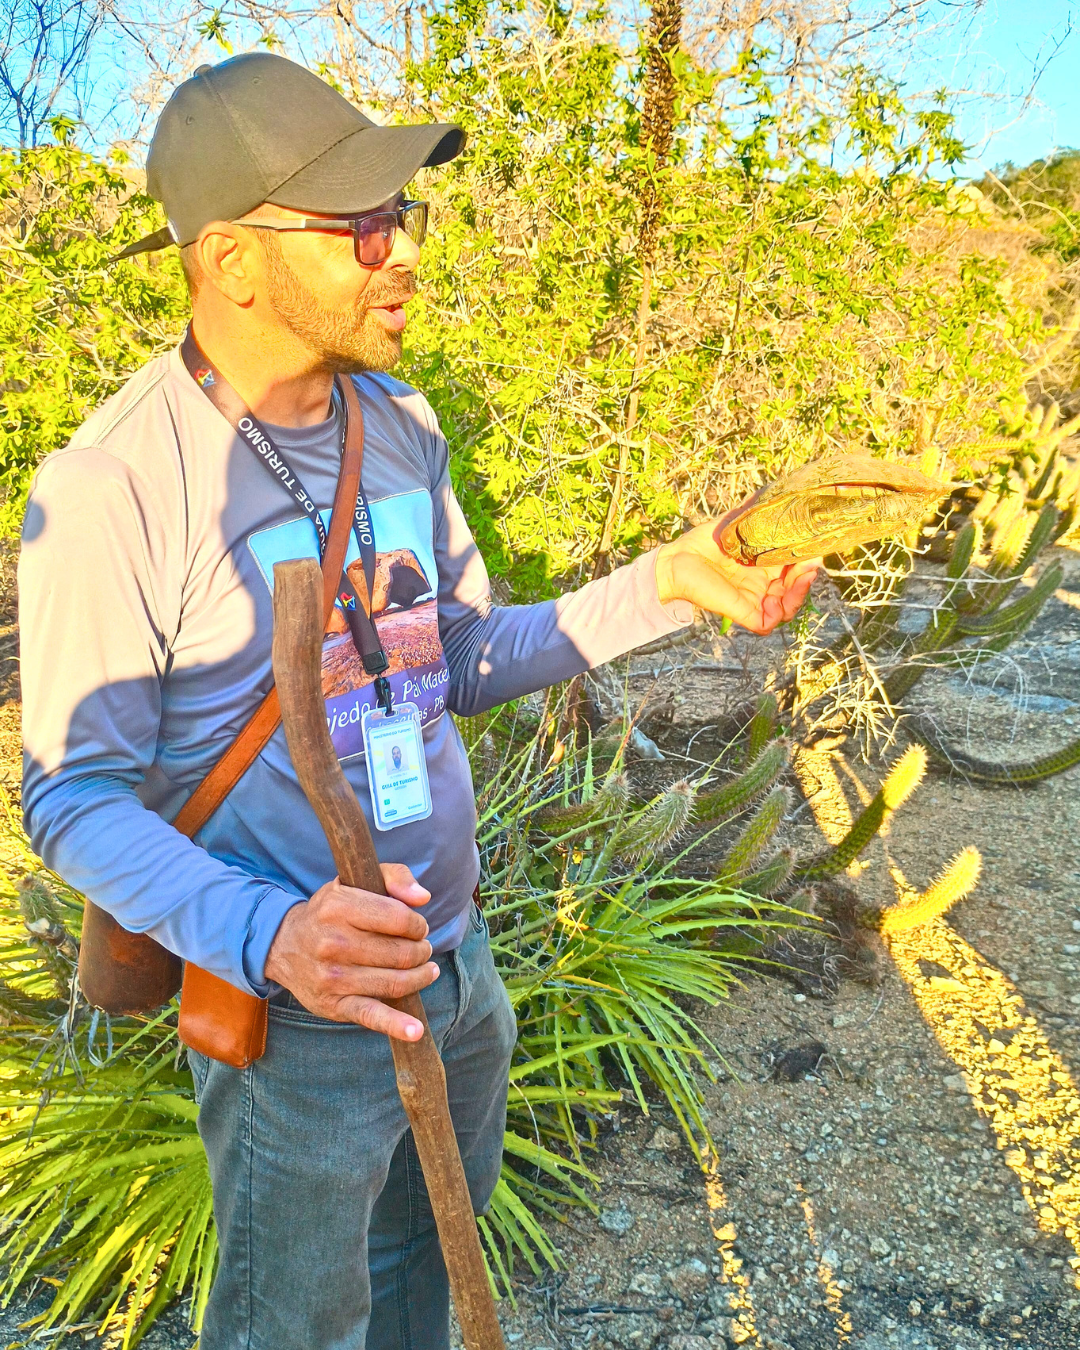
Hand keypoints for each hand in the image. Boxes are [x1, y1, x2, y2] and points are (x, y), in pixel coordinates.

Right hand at [264, 863, 437, 1040]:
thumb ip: (394, 876)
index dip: (418, 925)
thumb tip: (423, 897)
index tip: (417, 928)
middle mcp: (334, 942)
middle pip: (402, 953)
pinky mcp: (333, 1004)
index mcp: (340, 906)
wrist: (284, 944)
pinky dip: (396, 1025)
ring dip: (420, 977)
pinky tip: (415, 1031)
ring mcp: (333, 977)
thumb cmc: (330, 911)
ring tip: (426, 971)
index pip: (400, 919)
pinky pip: (370, 1015)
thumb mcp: (354, 881)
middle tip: (421, 949)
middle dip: (421, 951)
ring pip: (395, 981)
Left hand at [655, 509, 818, 635]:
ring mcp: (754, 601)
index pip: (796, 568)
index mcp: (765, 566)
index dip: (808, 562)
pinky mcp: (743, 613)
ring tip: (798, 579)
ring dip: (798, 595)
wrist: (678, 559)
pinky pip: (768, 623)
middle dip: (806, 578)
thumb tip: (776, 489)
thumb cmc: (704, 541)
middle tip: (809, 567)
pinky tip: (777, 597)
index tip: (814, 551)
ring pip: (787, 608)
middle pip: (795, 589)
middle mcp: (762, 585)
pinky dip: (779, 613)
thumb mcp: (738, 522)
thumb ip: (758, 510)